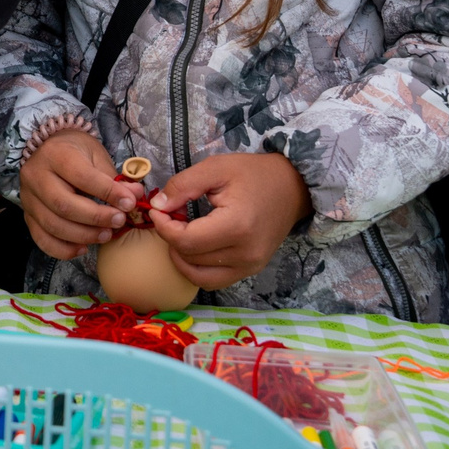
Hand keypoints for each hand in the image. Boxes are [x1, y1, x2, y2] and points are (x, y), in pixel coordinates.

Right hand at [17, 126, 136, 261]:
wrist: (46, 149)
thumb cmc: (75, 151)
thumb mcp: (96, 156)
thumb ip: (113, 178)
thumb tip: (135, 196)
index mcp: (55, 154)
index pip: (82, 177)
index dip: (107, 192)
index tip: (129, 203)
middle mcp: (36, 176)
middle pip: (64, 205)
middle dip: (96, 218)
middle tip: (118, 221)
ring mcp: (28, 198)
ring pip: (53, 225)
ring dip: (84, 235)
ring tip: (106, 234)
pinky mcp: (28, 215)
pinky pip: (42, 239)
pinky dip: (64, 249)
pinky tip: (84, 248)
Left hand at [150, 151, 312, 290]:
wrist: (291, 187)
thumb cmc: (253, 174)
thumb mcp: (215, 169)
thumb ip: (183, 186)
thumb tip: (158, 206)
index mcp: (237, 226)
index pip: (186, 241)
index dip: (163, 227)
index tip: (157, 210)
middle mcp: (245, 253)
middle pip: (190, 258)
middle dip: (170, 238)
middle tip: (168, 216)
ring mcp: (250, 266)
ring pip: (198, 274)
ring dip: (181, 256)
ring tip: (179, 232)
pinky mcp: (251, 270)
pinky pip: (214, 280)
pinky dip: (196, 268)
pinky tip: (193, 247)